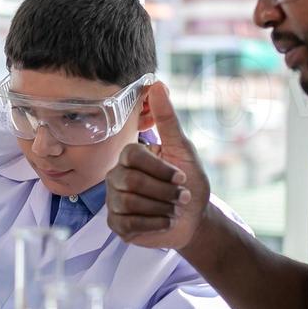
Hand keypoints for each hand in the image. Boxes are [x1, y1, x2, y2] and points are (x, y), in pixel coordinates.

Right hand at [106, 81, 210, 249]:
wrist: (193, 218)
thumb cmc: (188, 181)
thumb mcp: (183, 149)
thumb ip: (167, 118)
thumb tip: (156, 83)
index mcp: (129, 156)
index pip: (132, 156)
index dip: (160, 169)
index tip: (181, 176)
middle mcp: (116, 176)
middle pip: (131, 181)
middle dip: (165, 191)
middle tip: (181, 196)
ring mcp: (113, 201)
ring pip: (130, 203)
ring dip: (162, 208)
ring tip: (174, 209)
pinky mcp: (116, 224)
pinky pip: (129, 224)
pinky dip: (155, 224)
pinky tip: (165, 221)